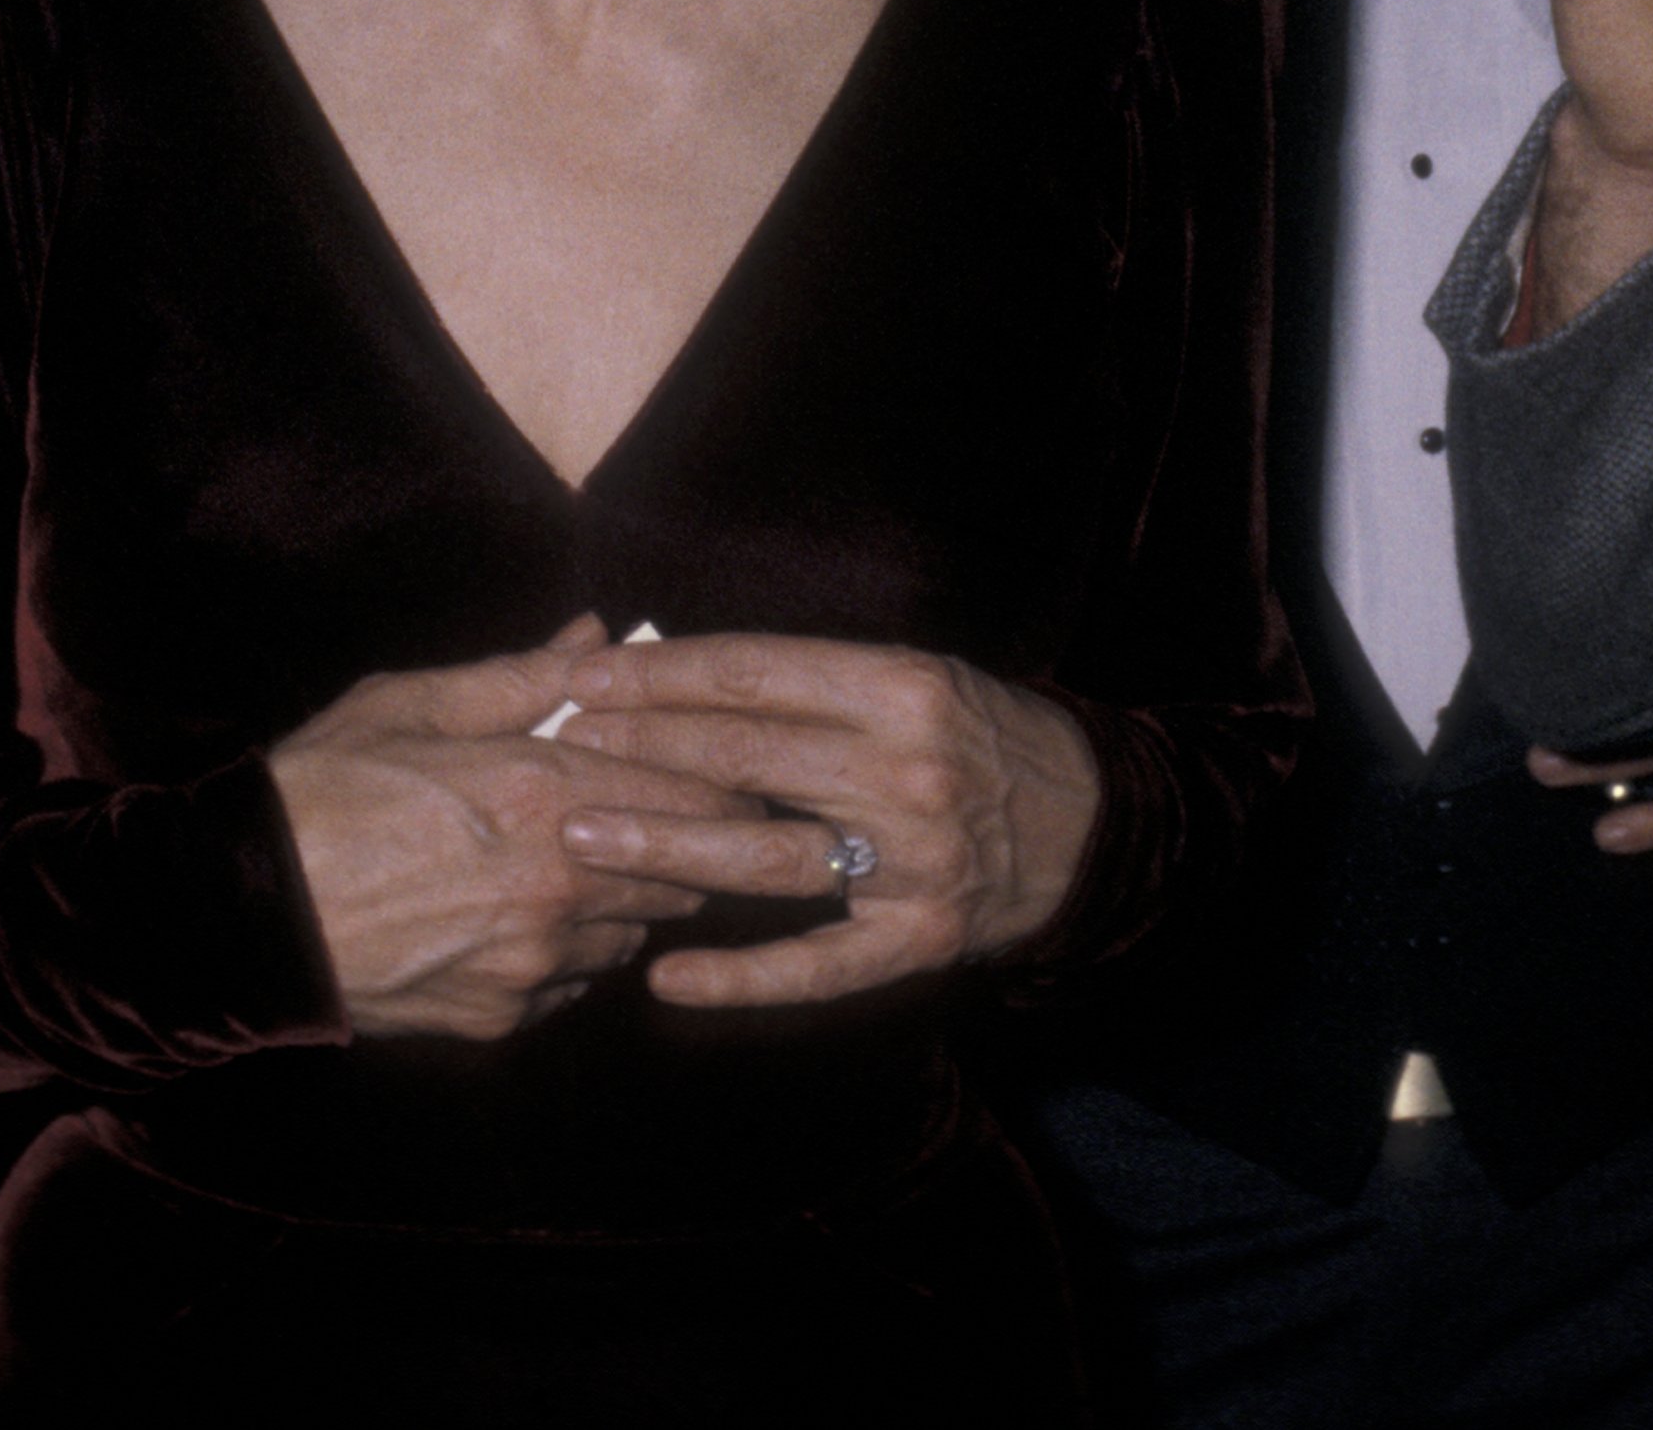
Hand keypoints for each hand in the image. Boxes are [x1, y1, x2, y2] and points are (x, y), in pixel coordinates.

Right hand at [268, 617, 752, 1043]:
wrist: (239, 917)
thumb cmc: (323, 791)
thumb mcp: (416, 705)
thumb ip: (523, 675)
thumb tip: (598, 637)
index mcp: (546, 792)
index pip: (699, 793)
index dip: (719, 778)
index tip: (720, 764)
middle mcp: (559, 883)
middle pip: (687, 868)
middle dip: (691, 840)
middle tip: (669, 811)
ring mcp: (534, 958)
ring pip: (637, 928)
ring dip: (631, 895)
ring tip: (591, 860)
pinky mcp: (503, 1015)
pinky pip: (576, 980)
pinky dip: (573, 949)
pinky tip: (532, 915)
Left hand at [549, 634, 1103, 1008]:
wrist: (1093, 822)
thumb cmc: (984, 735)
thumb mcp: (919, 676)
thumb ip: (817, 680)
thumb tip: (687, 672)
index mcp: (905, 686)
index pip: (758, 674)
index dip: (663, 674)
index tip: (586, 675)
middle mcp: (907, 768)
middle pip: (747, 756)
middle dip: (642, 748)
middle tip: (560, 747)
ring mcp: (914, 861)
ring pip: (765, 856)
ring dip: (664, 847)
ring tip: (582, 840)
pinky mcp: (920, 938)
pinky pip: (817, 966)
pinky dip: (741, 978)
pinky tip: (668, 978)